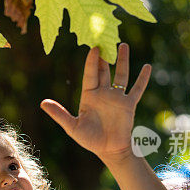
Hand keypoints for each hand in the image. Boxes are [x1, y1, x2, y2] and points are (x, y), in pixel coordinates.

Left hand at [40, 43, 150, 163]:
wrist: (109, 150)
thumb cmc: (89, 139)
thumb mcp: (72, 127)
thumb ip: (59, 114)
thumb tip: (42, 103)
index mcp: (89, 96)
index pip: (90, 74)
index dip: (92, 61)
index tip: (93, 47)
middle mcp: (103, 93)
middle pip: (104, 70)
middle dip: (105, 56)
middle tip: (106, 38)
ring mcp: (117, 98)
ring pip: (121, 75)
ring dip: (123, 61)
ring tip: (123, 45)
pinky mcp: (129, 104)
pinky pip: (137, 89)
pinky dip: (142, 79)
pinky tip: (147, 66)